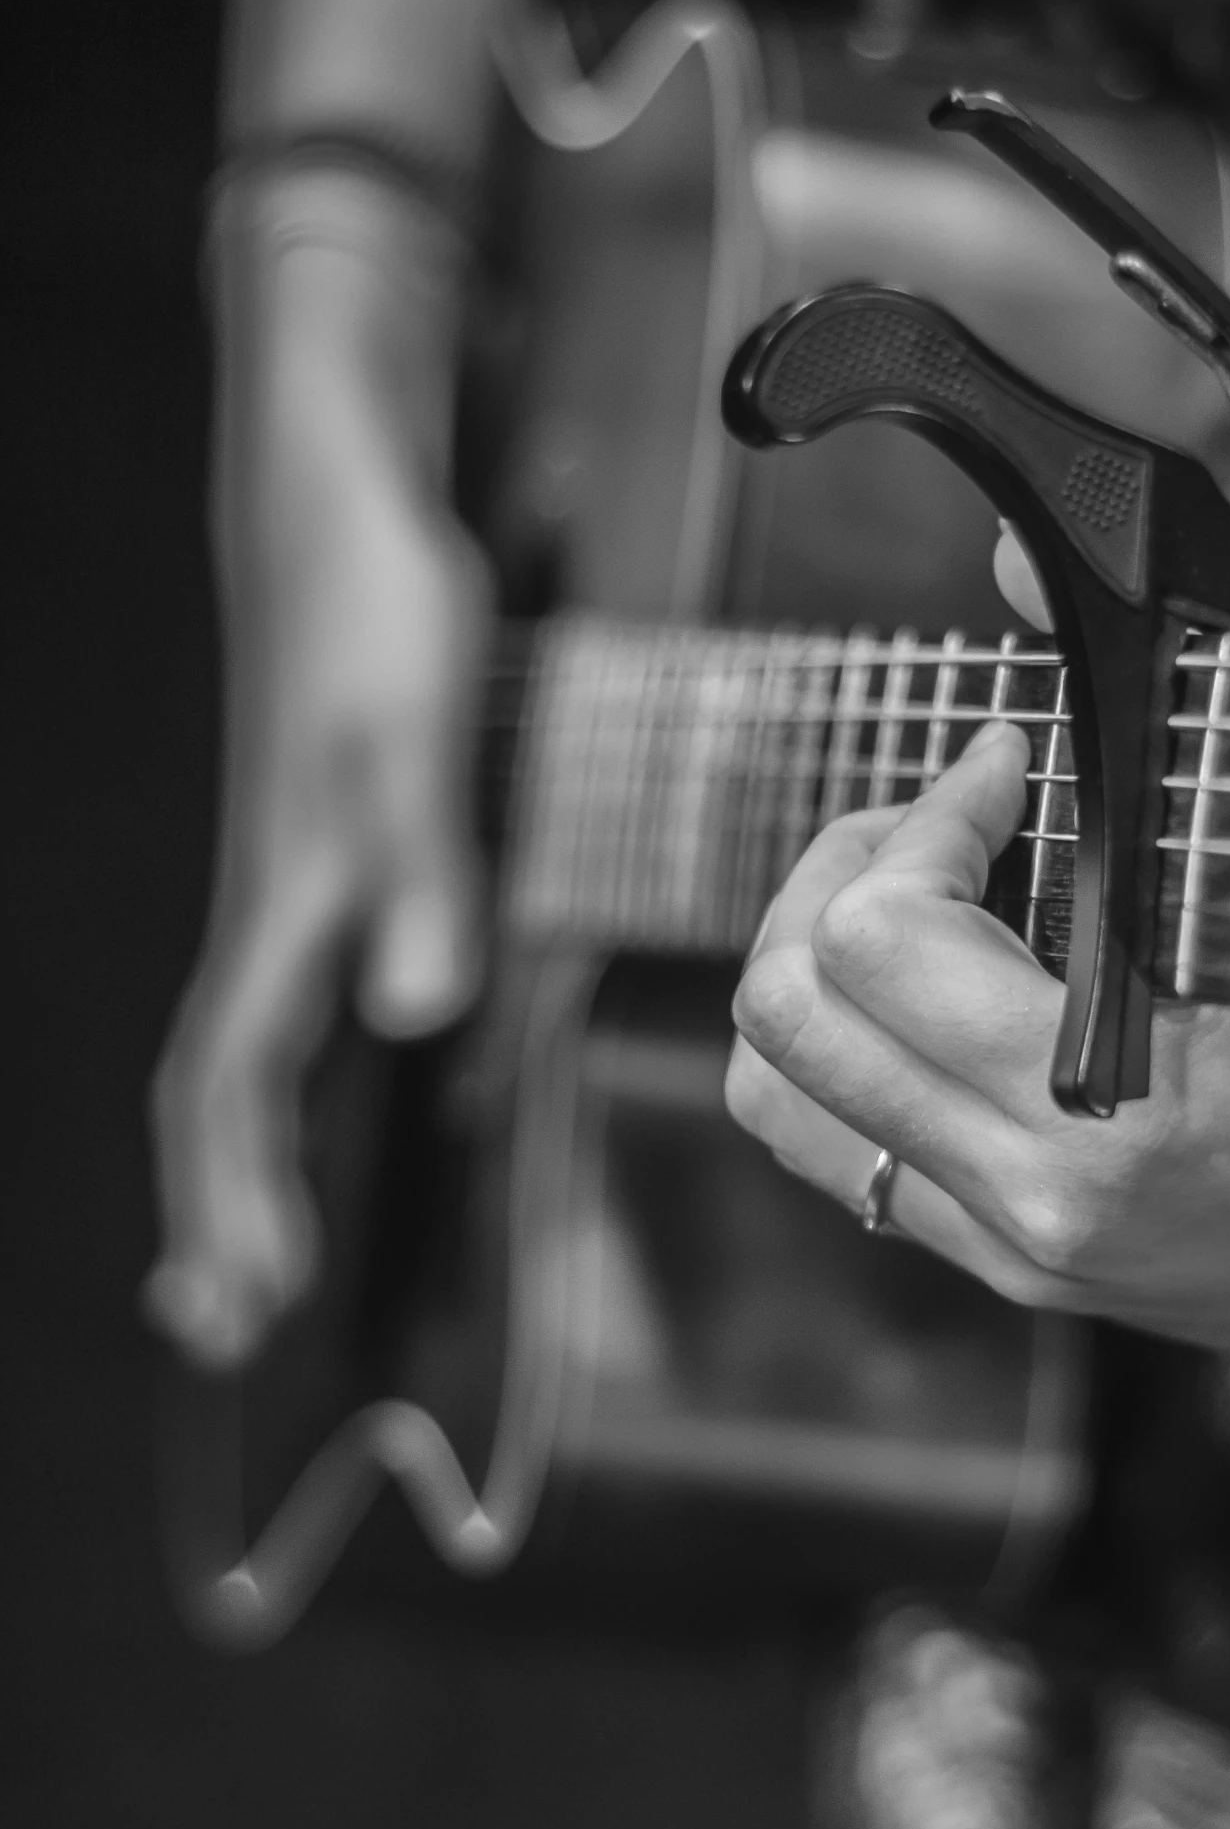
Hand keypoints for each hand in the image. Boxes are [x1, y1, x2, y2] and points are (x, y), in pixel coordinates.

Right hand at [146, 488, 487, 1367]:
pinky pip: (289, 998)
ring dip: (243, 1157)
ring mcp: (294, 885)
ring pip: (246, 1050)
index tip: (246, 1302)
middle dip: (212, 1210)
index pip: (230, 1089)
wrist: (339, 503)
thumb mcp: (407, 748)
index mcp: (280, 911)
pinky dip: (292, 1074)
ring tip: (246, 1248)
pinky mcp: (328, 850)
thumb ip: (419, 876)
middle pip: (216, 1091)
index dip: (234, 1198)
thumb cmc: (367, 615)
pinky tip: (346, 1078)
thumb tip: (417, 1013)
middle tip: (218, 1325)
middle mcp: (274, 914)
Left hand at [726, 725, 1229, 1405]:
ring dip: (814, 965)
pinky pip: (842, 1149)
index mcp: (1110, 1122)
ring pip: (776, 1096)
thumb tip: (1022, 706)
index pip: (881, 939)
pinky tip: (944, 990)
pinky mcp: (1010, 1266)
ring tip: (918, 894)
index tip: (1002, 763)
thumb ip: (1163, 849)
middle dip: (836, 873)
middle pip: (783, 1015)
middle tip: (939, 818)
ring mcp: (1007, 1248)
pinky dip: (848, 1046)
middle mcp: (1028, 1204)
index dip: (927, 812)